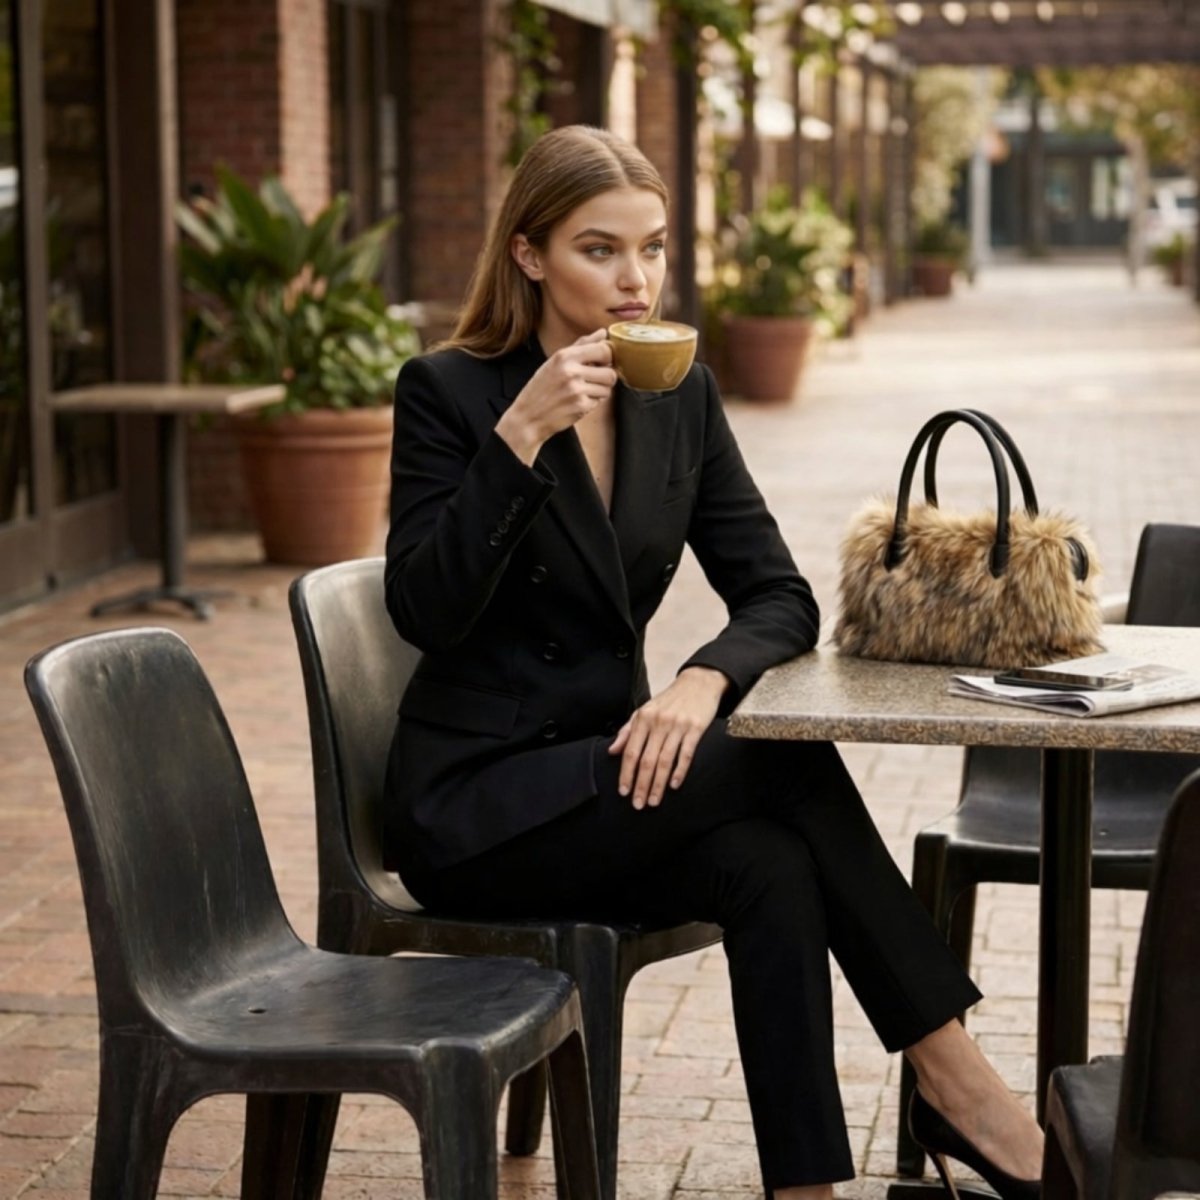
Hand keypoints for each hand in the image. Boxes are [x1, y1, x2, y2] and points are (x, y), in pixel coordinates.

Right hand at [496, 330, 615, 464]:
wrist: (528, 417)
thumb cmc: (541, 388)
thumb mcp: (555, 361)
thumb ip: (581, 345)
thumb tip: (603, 332)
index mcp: (565, 356)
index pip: (604, 350)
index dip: (608, 357)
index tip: (602, 362)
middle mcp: (571, 371)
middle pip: (610, 373)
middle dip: (606, 378)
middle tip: (594, 380)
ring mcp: (577, 390)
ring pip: (607, 389)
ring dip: (600, 391)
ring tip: (584, 391)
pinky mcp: (581, 407)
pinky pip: (599, 402)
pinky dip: (592, 403)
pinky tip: (578, 402)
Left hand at [608, 667, 728, 809]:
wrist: (698, 682)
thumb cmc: (669, 700)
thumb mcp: (645, 710)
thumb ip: (627, 731)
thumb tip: (612, 751)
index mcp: (643, 718)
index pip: (631, 751)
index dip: (626, 773)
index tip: (624, 792)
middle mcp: (659, 722)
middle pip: (647, 760)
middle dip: (641, 785)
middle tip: (638, 804)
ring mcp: (678, 725)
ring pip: (665, 761)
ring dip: (658, 784)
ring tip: (654, 801)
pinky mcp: (696, 728)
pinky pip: (686, 754)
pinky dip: (680, 771)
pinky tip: (674, 785)